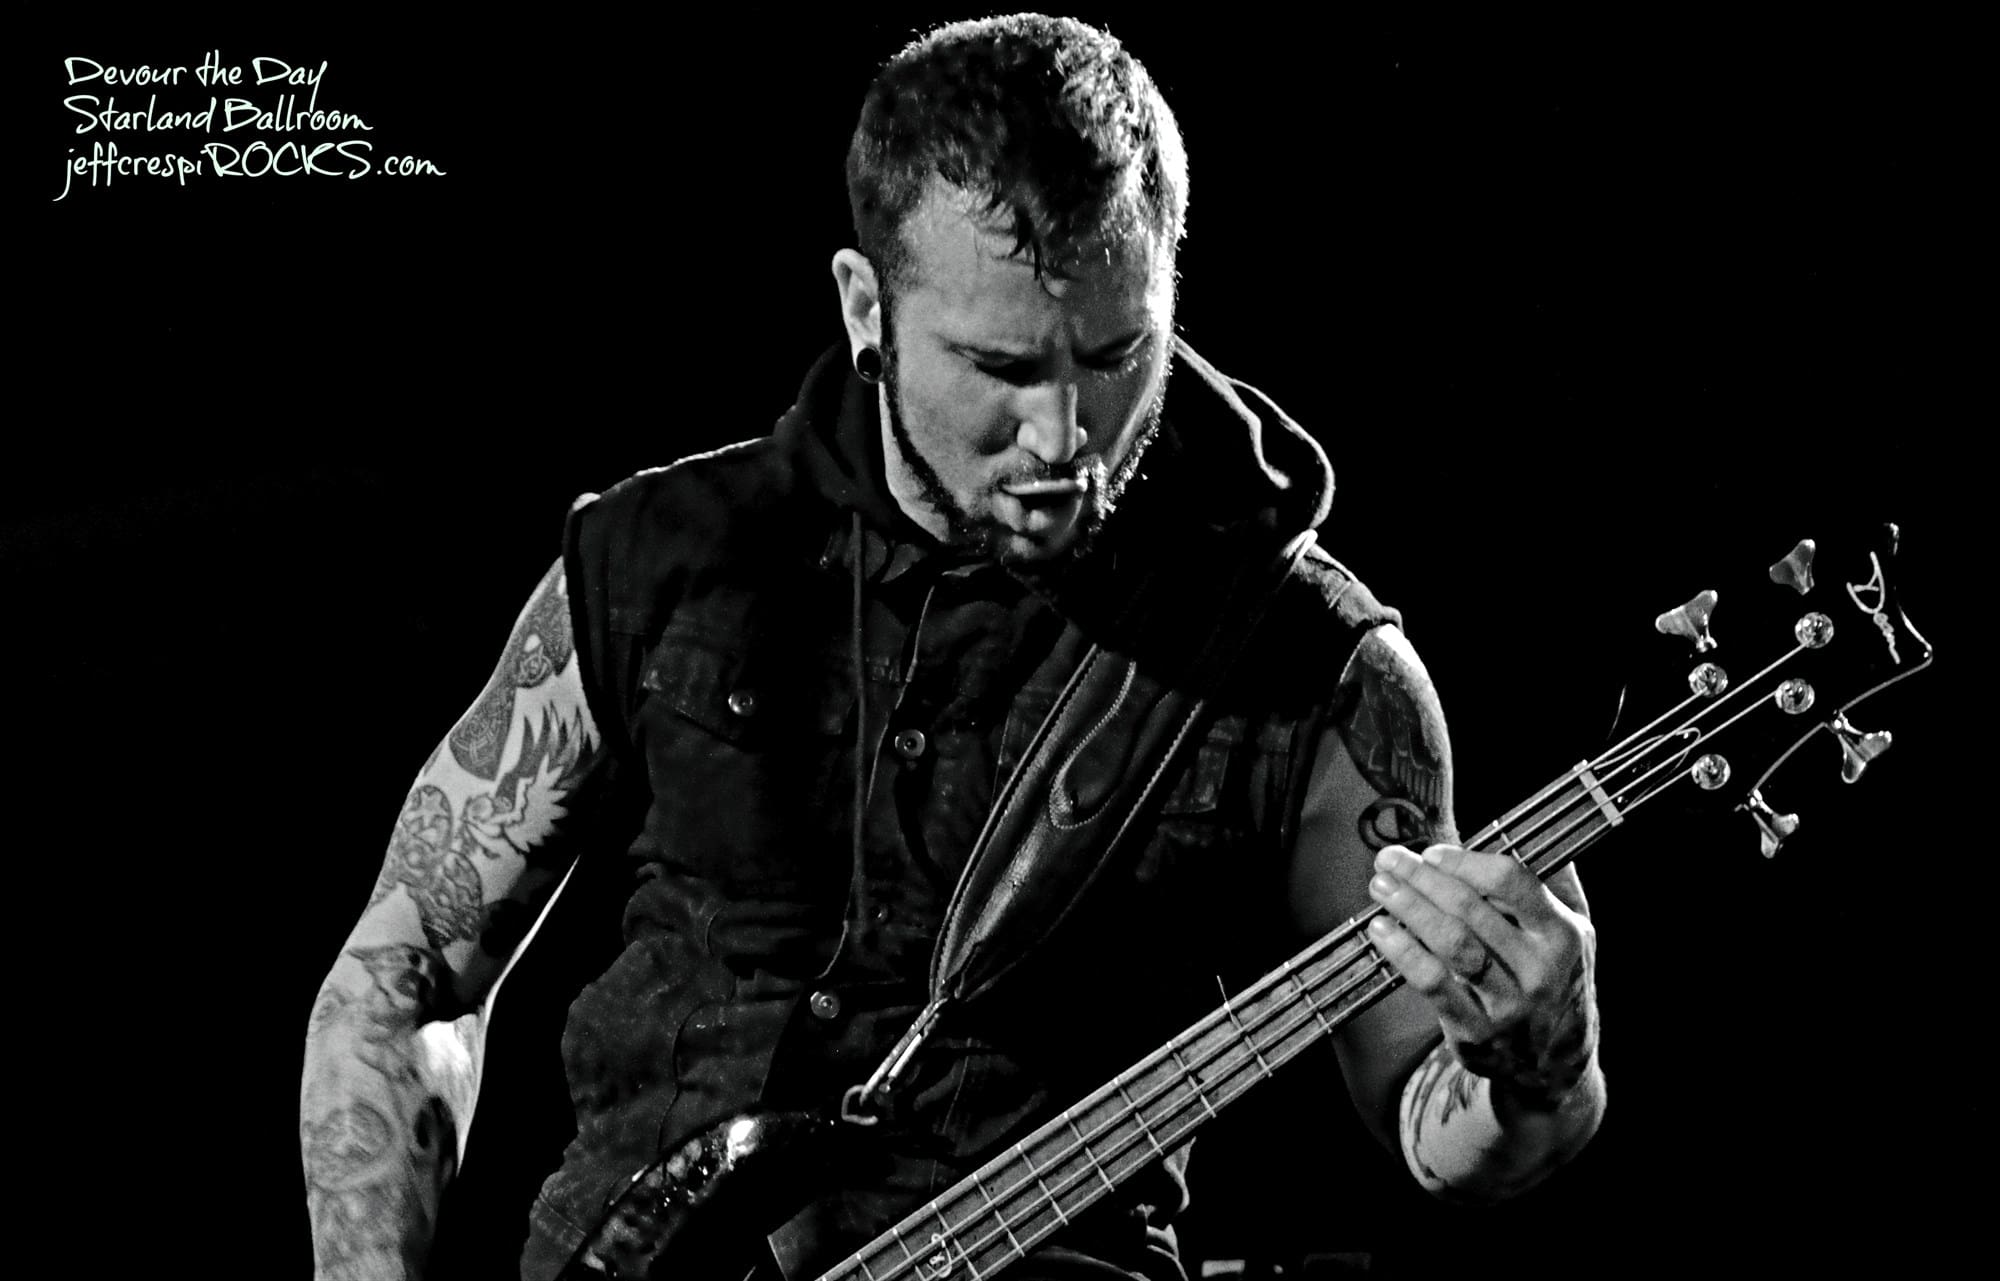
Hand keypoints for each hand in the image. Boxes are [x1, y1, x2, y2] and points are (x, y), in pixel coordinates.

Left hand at [1366, 843, 1597, 1109]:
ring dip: (1408, 908)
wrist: (1555, 1063)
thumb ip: (1555, 882)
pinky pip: (1433, 984)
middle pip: (1470, 909)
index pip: (1510, 881)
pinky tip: (1381, 930)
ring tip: (1381, 887)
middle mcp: (1539, 970)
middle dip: (1422, 878)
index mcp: (1562, 934)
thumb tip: (1535, 830)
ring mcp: (1509, 1004)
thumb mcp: (1574, 930)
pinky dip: (1402, 952)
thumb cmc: (1556, 979)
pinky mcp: (1477, 1032)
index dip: (1464, 861)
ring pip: (1450, 944)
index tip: (1433, 854)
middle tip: (1389, 859)